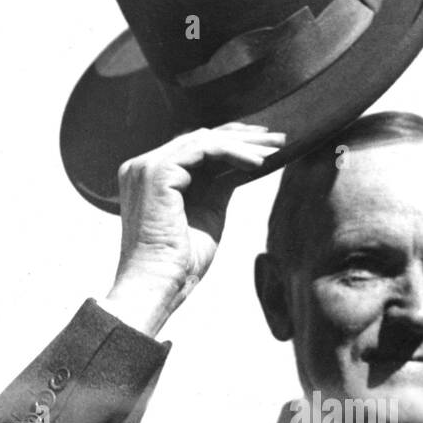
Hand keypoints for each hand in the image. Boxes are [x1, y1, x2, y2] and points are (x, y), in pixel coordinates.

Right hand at [104, 123, 285, 334]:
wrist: (160, 285)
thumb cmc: (182, 262)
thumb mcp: (208, 213)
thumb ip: (218, 186)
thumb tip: (245, 165)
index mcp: (152, 176)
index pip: (195, 147)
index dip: (232, 142)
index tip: (265, 144)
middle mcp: (144, 166)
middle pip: (201, 139)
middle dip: (243, 137)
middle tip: (279, 138)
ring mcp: (146, 166)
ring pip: (204, 140)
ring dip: (243, 144)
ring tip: (274, 152)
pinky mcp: (156, 171)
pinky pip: (203, 149)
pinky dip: (233, 153)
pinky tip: (258, 163)